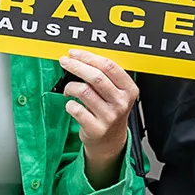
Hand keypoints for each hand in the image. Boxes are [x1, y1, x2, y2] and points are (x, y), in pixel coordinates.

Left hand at [59, 50, 139, 187]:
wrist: (110, 141)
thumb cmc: (109, 111)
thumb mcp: (116, 93)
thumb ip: (104, 76)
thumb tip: (79, 58)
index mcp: (129, 89)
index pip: (109, 66)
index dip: (89, 57)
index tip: (75, 53)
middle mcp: (121, 103)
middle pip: (96, 77)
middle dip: (76, 66)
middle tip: (65, 62)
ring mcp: (109, 117)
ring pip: (83, 91)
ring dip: (70, 86)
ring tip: (69, 89)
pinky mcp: (96, 128)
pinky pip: (76, 109)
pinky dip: (69, 104)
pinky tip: (71, 105)